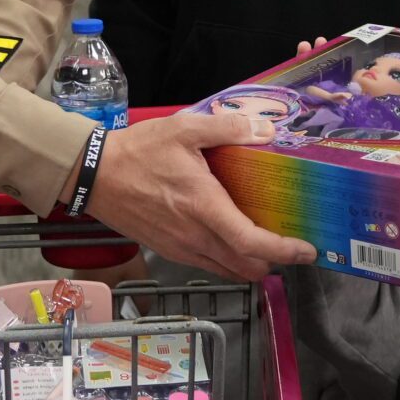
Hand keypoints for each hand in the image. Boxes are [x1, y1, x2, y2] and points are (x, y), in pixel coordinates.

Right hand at [82, 114, 315, 280]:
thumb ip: (227, 128)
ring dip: (251, 265)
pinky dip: (228, 262)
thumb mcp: (183, 129)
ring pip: (227, 271)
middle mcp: (194, 236)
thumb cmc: (137, 151)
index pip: (252, 243)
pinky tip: (231, 242)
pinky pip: (207, 265)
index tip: (307, 250)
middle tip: (291, 246)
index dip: (284, 251)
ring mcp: (179, 248)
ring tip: (266, 247)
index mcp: (203, 207)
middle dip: (274, 262)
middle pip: (246, 267)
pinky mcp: (167, 250)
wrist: (92, 176)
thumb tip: (264, 129)